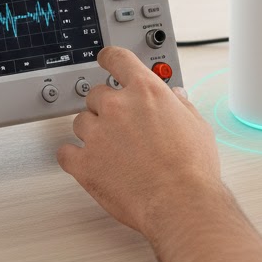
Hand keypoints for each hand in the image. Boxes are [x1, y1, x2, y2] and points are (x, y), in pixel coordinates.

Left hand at [56, 47, 222, 237]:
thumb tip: (175, 98)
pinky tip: (87, 163)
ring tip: (111, 150)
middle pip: (96, 94)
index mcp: (145, 91)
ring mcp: (97, 134)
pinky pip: (65, 152)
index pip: (117, 59)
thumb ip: (180, 106)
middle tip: (121, 127)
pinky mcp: (84, 163)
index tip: (105, 59)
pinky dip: (73, 157)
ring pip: (80, 121)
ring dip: (92, 131)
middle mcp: (117, 106)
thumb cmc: (192, 168)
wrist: (181, 202)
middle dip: (106, 108)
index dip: (109, 58)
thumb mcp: (197, 125)